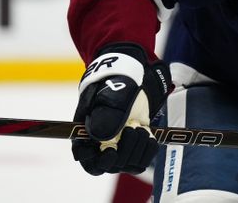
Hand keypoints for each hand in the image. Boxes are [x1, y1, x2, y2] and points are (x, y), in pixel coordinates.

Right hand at [72, 43, 171, 174]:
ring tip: (141, 128)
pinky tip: (150, 135)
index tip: (110, 152)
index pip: (86, 160)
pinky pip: (142, 159)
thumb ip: (107, 112)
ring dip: (137, 150)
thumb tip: (103, 136)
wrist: (134, 73)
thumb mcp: (111, 92)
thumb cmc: (116, 80)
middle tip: (132, 127)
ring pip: (127, 164)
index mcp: (87, 133)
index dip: (97, 162)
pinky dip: (148, 150)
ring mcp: (120, 144)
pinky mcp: (136, 143)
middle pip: (110, 165)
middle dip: (123, 151)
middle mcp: (102, 143)